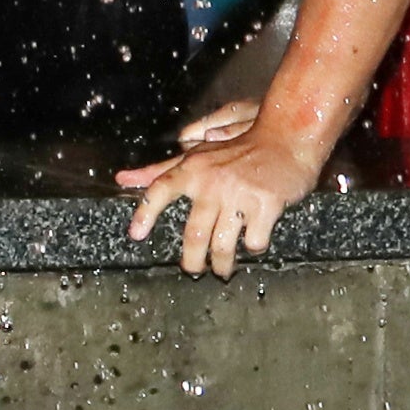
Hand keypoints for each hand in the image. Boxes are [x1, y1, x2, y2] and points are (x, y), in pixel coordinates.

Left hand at [117, 103, 322, 277]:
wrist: (286, 139)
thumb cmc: (238, 149)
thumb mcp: (197, 155)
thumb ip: (160, 170)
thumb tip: (122, 179)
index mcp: (193, 169)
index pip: (160, 190)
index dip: (144, 214)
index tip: (136, 235)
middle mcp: (212, 182)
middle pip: (194, 234)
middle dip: (192, 260)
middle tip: (192, 271)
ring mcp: (240, 194)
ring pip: (223, 244)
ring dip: (222, 264)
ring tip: (222, 271)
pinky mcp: (267, 204)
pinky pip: (254, 240)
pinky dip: (253, 248)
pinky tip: (252, 246)